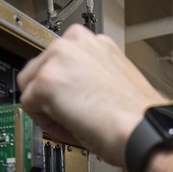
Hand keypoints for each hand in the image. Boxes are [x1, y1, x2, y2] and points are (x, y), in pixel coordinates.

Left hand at [16, 24, 165, 166]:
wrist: (143, 129)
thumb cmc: (138, 116)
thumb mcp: (113, 82)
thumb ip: (89, 77)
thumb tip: (71, 91)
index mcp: (96, 43)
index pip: (60, 60)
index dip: (65, 88)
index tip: (74, 102)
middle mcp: (77, 41)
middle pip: (40, 69)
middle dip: (51, 96)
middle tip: (74, 116)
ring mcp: (60, 57)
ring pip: (31, 86)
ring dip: (47, 108)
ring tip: (75, 122)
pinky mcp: (47, 80)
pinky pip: (29, 106)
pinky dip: (46, 122)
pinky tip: (72, 127)